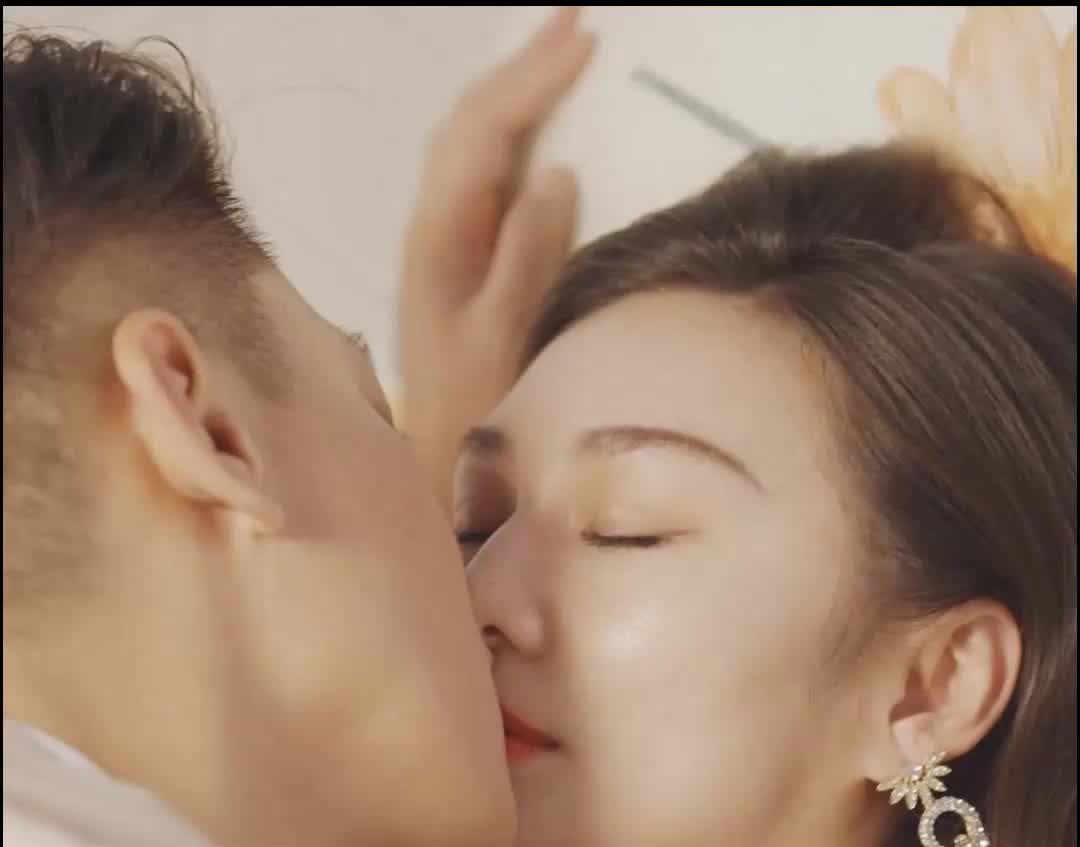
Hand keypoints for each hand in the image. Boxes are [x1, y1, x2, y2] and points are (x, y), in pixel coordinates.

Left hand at [399, 7, 594, 504]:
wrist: (439, 485)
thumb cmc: (474, 423)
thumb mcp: (503, 342)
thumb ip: (525, 258)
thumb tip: (555, 176)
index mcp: (441, 241)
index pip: (484, 134)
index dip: (531, 79)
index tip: (582, 36)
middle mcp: (431, 236)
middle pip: (469, 125)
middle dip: (520, 68)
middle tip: (575, 22)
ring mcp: (439, 253)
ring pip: (468, 149)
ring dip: (510, 97)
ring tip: (555, 57)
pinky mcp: (454, 273)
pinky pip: (478, 182)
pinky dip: (506, 140)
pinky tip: (532, 136)